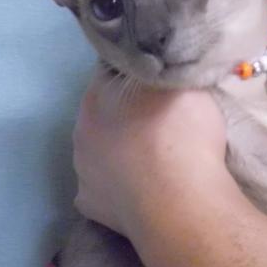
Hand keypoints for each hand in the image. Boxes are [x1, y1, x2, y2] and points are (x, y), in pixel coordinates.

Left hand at [73, 68, 229, 236]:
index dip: (137, 73)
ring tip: (153, 161)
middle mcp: (81, 128)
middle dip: (125, 113)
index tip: (159, 82)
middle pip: (103, 111)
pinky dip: (117, 186)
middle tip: (159, 122)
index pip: (113, 70)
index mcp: (99, 93)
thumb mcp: (186, 82)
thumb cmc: (183, 135)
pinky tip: (139, 189)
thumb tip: (162, 62)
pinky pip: (102, 188)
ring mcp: (81, 169)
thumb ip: (168, 68)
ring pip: (99, 150)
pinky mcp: (88, 204)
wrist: (179, 204)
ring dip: (120, 151)